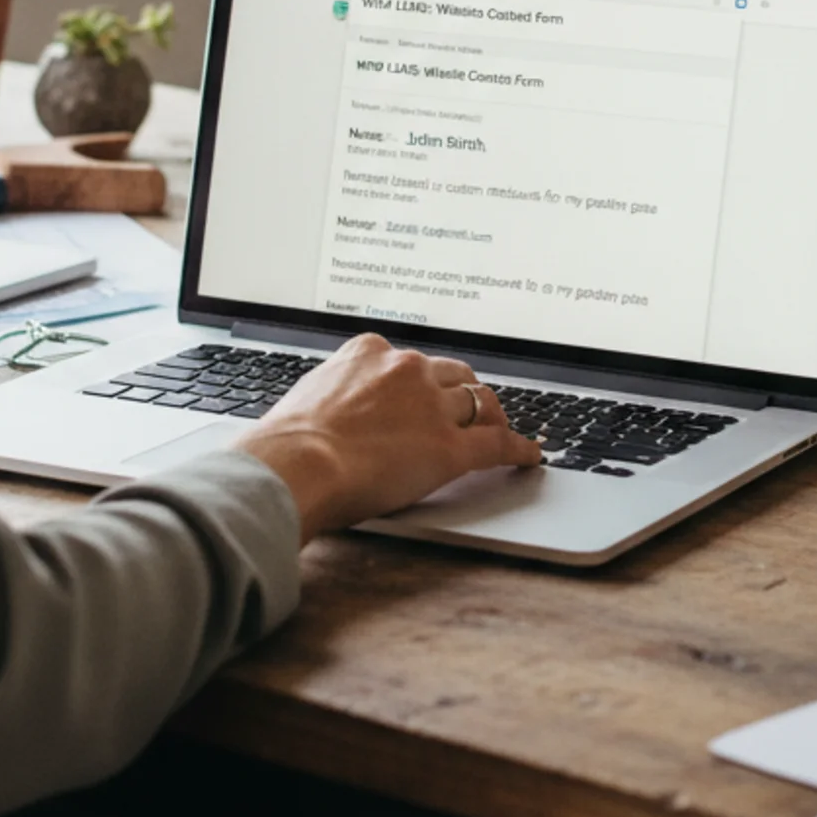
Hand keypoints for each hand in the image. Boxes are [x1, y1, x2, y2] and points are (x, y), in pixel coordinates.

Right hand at [238, 333, 542, 541]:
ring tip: (500, 429)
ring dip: (491, 417)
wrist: (294, 464)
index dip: (425, 380)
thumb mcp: (309, 399)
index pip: (411, 361)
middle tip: (470, 410)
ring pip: (478, 403)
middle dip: (463, 393)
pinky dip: (518, 449)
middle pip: (453, 375)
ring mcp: (431, 407)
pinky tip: (529, 456)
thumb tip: (332, 417)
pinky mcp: (449, 447)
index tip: (426, 390)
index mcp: (368, 352)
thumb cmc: (287, 443)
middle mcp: (405, 369)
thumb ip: (335, 398)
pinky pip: (497, 444)